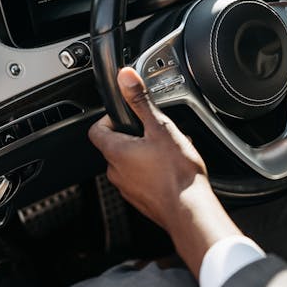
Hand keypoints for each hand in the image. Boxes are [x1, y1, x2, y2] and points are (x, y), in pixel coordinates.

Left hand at [88, 67, 241, 275]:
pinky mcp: (141, 200)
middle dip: (135, 135)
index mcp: (115, 152)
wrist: (190, 210)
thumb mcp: (160, 127)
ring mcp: (128, 188)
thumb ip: (140, 101)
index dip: (109, 118)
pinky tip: (173, 169)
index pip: (96, 129)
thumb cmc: (177, 172)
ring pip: (130, 163)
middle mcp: (116, 172)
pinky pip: (142, 179)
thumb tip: (125, 77)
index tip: (128, 115)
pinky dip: (153, 171)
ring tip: (169, 151)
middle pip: (116, 145)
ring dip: (145, 154)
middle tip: (157, 132)